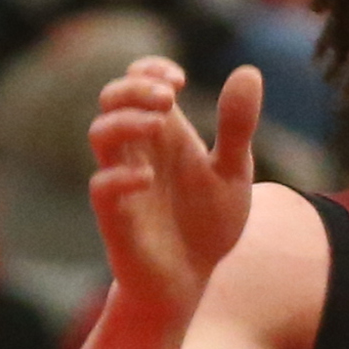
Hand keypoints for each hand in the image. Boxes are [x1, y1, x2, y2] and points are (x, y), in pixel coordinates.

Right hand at [87, 57, 262, 321]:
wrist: (192, 280)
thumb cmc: (207, 222)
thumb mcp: (233, 171)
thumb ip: (236, 126)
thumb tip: (248, 70)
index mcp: (163, 133)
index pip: (138, 81)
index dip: (150, 69)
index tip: (178, 80)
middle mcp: (137, 150)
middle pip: (111, 98)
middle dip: (135, 87)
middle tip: (170, 97)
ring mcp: (123, 181)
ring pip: (100, 134)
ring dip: (126, 120)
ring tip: (161, 122)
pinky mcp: (116, 217)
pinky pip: (101, 187)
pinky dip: (120, 176)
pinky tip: (147, 177)